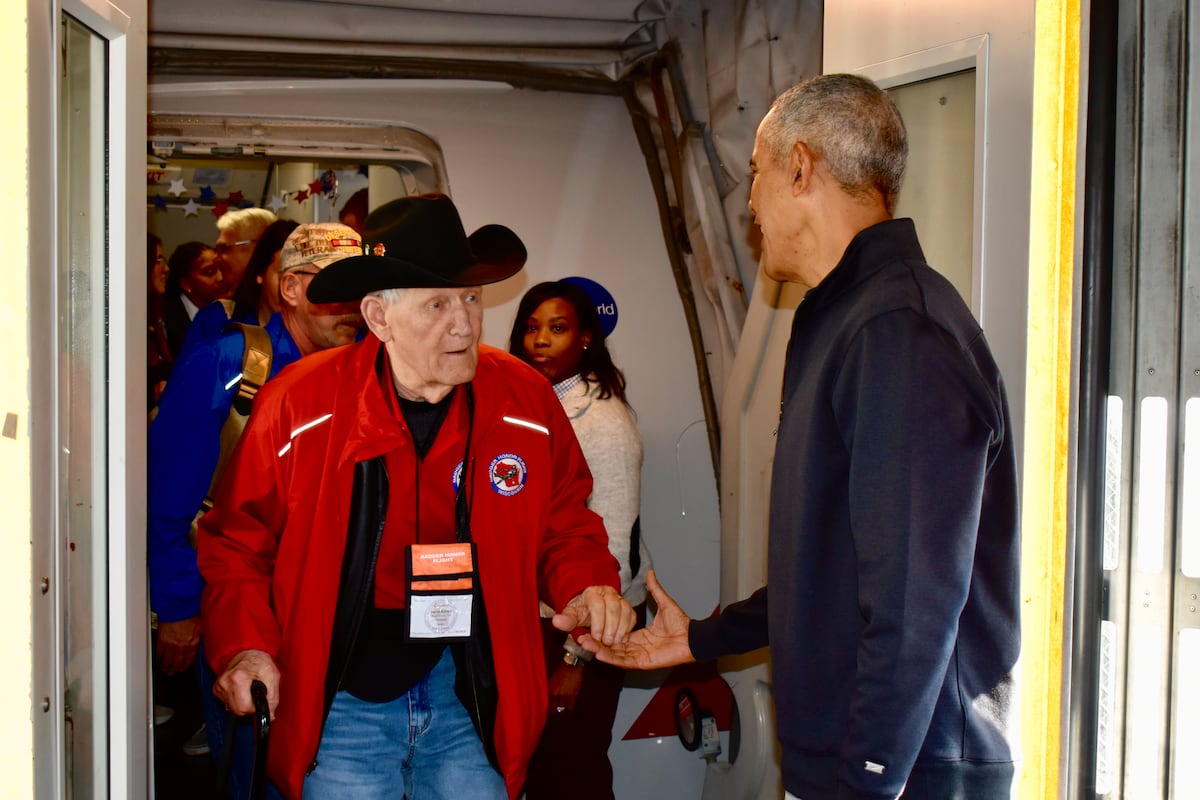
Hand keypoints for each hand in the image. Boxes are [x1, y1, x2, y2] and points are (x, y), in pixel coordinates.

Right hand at [156, 616, 201, 674]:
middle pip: (178, 661)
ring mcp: (171, 644)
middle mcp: (182, 646)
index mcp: (193, 642)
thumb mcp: (201, 626)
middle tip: (172, 673)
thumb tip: (198, 640)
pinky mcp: (162, 640)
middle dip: (175, 669)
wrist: (180, 607)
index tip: (183, 668)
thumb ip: (198, 636)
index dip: (185, 665)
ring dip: (166, 666)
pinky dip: (159, 658)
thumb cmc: (191, 613)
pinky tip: (159, 661)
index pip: (189, 658)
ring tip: (165, 669)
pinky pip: (160, 653)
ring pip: (168, 660)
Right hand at [214, 649, 280, 718]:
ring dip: (242, 704)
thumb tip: (270, 715)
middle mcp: (226, 681)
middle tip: (255, 697)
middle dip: (249, 708)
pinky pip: (227, 703)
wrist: (248, 653)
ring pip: (231, 708)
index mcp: (238, 677)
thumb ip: (272, 698)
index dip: (254, 709)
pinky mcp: (217, 689)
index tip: (259, 703)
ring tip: (249, 692)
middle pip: (237, 710)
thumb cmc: (260, 662)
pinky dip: (236, 700)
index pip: (244, 707)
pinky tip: (241, 691)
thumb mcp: (272, 676)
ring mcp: (219, 685)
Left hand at [547, 658, 584, 712]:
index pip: (544, 703)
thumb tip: (548, 698)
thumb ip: (550, 689)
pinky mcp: (572, 695)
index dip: (545, 709)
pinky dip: (569, 710)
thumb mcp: (552, 680)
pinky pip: (570, 707)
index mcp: (548, 689)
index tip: (545, 712)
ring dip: (562, 713)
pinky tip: (570, 711)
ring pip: (561, 709)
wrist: (572, 665)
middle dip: (553, 713)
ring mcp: (564, 695)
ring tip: (563, 715)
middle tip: (555, 715)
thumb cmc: (562, 671)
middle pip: (552, 709)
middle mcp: (554, 693)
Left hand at [554, 585, 634, 645]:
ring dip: (621, 628)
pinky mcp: (627, 607)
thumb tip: (557, 621)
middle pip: (614, 607)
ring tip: (614, 642)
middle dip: (611, 627)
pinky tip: (621, 638)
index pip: (597, 605)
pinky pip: (632, 616)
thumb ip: (566, 619)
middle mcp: (607, 593)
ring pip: (625, 611)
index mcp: (592, 593)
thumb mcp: (571, 615)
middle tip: (606, 642)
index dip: (598, 623)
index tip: (596, 637)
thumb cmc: (581, 611)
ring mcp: (619, 598)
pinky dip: (628, 628)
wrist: (589, 607)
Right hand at [580, 570, 694, 668]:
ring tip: (584, 644)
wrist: (692, 637)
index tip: (589, 626)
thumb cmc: (681, 623)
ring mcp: (638, 656)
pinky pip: (624, 661)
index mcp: (638, 635)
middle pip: (611, 646)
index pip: (616, 635)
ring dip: (599, 650)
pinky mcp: (643, 663)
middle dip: (595, 642)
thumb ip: (654, 589)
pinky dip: (611, 658)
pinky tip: (599, 654)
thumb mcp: (663, 603)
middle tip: (579, 637)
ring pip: (614, 654)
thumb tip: (650, 573)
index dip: (602, 631)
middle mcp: (636, 647)